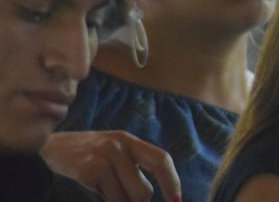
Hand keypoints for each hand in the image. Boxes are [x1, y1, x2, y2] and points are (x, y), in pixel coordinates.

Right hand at [41, 130, 181, 201]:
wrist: (45, 149)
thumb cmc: (85, 154)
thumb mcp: (112, 151)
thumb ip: (132, 166)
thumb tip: (151, 194)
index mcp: (129, 140)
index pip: (161, 159)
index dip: (172, 181)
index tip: (176, 200)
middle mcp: (119, 146)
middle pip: (144, 190)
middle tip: (125, 198)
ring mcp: (103, 157)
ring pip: (127, 199)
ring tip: (107, 192)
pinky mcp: (88, 170)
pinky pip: (109, 199)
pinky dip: (107, 201)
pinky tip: (95, 190)